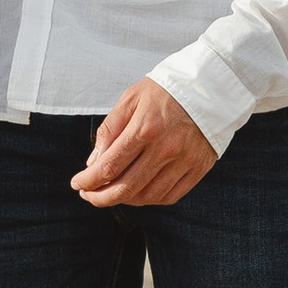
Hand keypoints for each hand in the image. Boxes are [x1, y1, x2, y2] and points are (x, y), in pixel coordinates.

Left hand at [72, 78, 219, 207]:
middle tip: (89, 196)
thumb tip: (93, 163)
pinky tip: (138, 192)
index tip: (77, 184)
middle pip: (126, 188)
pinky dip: (150, 199)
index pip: (110, 166)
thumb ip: (110, 130)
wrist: (210, 86)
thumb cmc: (165, 90)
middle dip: (100, 198)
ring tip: (112, 192)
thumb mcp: (131, 98)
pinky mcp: (198, 168)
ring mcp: (185, 161)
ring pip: (148, 197)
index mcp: (146, 128)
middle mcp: (166, 148)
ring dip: (124, 200)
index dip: (89, 180)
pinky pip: (170, 196)